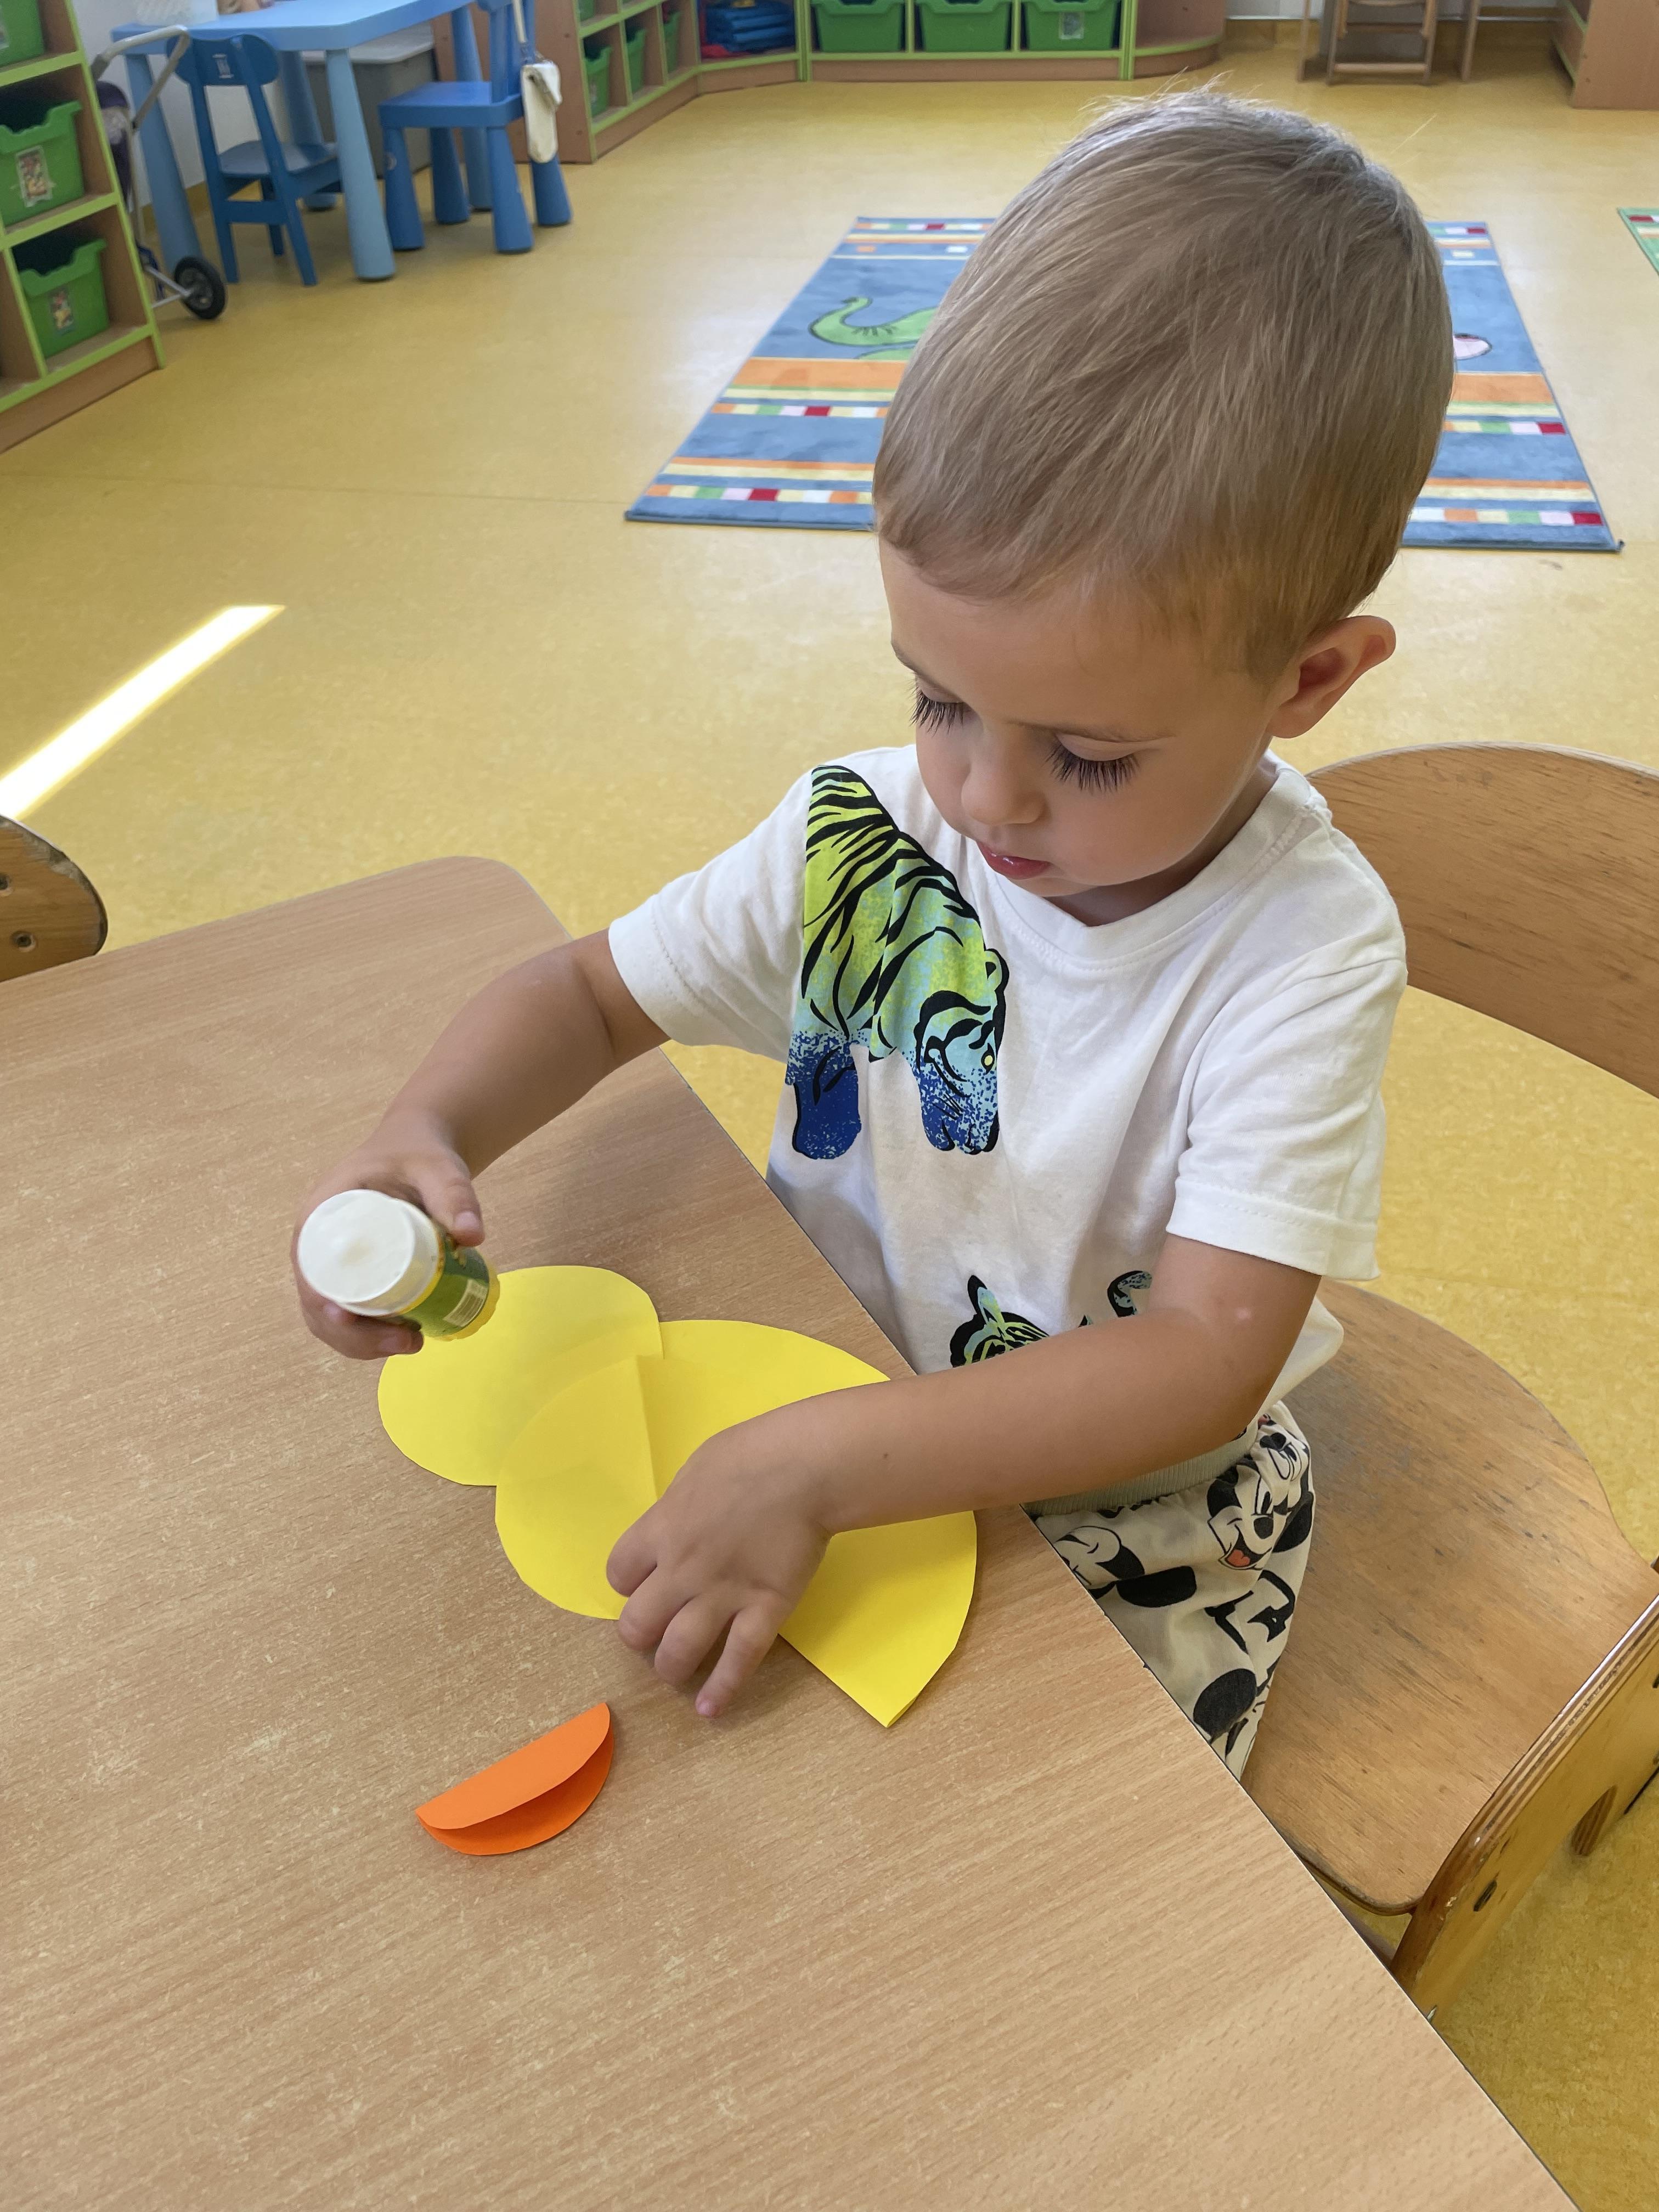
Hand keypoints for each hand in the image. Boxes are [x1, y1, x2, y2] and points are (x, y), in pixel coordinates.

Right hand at [292, 1109, 482, 1361]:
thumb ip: (455, 1194)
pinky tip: (404, 1335)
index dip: (325, 1307)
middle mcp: (316, 1244)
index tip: (353, 1322)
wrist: (419, 1145)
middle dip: (354, 1337)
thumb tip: (473, 1237)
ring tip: (413, 1341)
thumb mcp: (438, 1169)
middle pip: (319, 1305)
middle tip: (408, 1340)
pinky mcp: (352, 1272)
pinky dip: (369, 1332)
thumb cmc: (418, 1153)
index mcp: (319, 1217)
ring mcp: (333, 1261)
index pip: (311, 1275)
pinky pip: (350, 1311)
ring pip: (333, 1317)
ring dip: (364, 1342)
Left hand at [607, 1404, 829, 1716]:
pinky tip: (710, 1708)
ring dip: (671, 1667)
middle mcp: (682, 1570)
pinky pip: (738, 1659)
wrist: (806, 1467)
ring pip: (678, 1651)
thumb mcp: (695, 1471)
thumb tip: (673, 1526)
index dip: (628, 1584)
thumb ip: (677, 1509)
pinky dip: (721, 1689)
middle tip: (655, 1633)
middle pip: (637, 1624)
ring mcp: (723, 1594)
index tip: (644, 1584)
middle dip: (641, 1635)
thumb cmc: (752, 1454)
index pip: (619, 1574)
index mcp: (661, 1529)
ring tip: (676, 1671)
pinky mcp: (764, 1609)